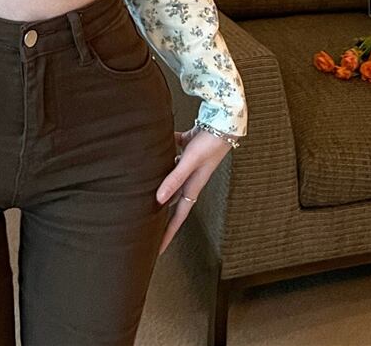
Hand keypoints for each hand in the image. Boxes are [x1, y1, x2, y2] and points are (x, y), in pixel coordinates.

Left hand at [155, 126, 232, 256]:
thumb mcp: (190, 162)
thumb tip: (159, 199)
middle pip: (174, 199)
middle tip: (147, 222)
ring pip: (173, 176)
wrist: (225, 122)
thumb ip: (175, 179)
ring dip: (162, 182)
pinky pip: (175, 150)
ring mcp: (191, 162)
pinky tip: (156, 143)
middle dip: (162, 211)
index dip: (168, 233)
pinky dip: (166, 148)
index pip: (178, 216)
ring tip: (145, 186)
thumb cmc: (210, 143)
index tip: (158, 250)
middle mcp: (192, 177)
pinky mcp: (189, 146)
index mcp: (193, 186)